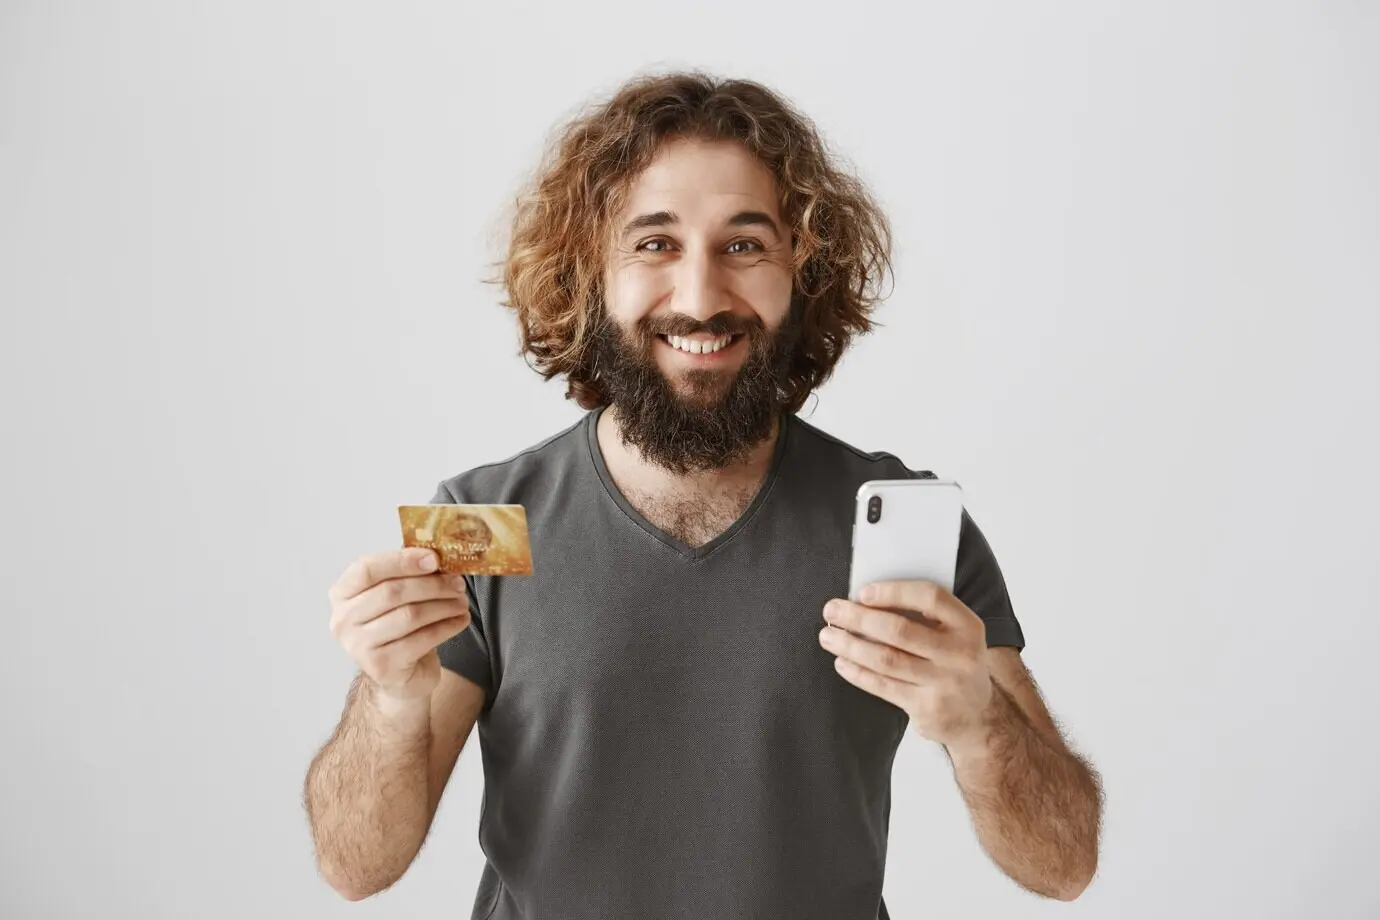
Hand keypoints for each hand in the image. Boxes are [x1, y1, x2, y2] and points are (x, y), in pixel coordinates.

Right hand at [328, 548, 471, 700]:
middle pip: (392, 592)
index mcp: (342, 594)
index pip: (366, 569)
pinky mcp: (381, 666)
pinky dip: (447, 626)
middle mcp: (343, 620)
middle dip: (432, 585)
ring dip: (443, 606)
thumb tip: (437, 557)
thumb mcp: (396, 597)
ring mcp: (358, 646)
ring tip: (462, 602)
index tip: (434, 559)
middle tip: (458, 583)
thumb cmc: (397, 627)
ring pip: (410, 615)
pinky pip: (422, 639)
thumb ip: (407, 575)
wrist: (400, 674)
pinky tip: (460, 620)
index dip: (402, 560)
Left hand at [819, 580, 992, 749]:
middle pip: (900, 630)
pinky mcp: (928, 708)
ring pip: (886, 659)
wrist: (977, 715)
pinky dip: (857, 672)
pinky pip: (883, 685)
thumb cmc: (953, 662)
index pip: (930, 597)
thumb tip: (865, 599)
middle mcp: (960, 654)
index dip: (893, 591)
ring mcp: (945, 683)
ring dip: (850, 645)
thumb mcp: (953, 634)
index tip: (862, 592)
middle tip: (832, 610)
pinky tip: (842, 662)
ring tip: (828, 636)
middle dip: (859, 618)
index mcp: (968, 625)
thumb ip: (922, 615)